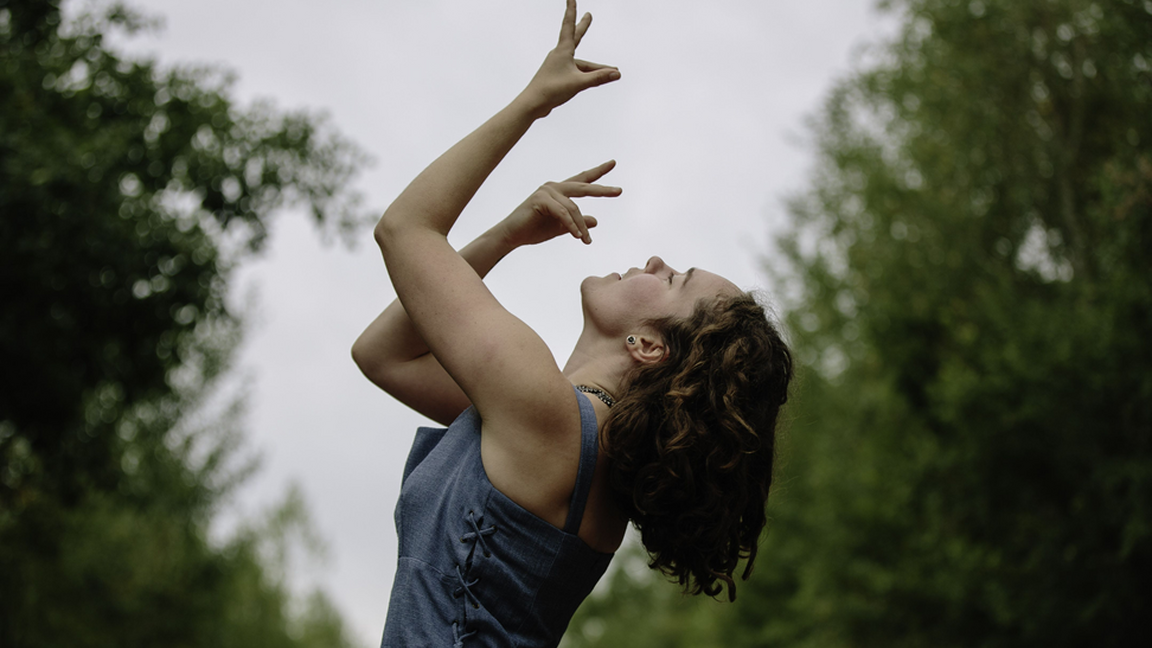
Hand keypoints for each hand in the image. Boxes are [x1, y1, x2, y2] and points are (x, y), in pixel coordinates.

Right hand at [499, 160, 620, 246]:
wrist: (511, 236)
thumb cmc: (533, 230)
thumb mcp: (561, 227)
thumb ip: (578, 222)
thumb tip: (596, 220)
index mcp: (559, 191)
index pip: (581, 180)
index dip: (597, 172)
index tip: (612, 164)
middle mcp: (553, 187)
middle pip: (583, 187)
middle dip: (601, 190)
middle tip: (619, 191)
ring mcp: (546, 191)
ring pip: (574, 208)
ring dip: (581, 226)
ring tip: (585, 240)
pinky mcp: (541, 200)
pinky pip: (563, 213)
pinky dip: (571, 226)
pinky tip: (577, 236)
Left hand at [518, 0, 619, 117]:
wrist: (532, 103)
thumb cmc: (552, 90)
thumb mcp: (579, 83)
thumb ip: (599, 78)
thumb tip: (617, 74)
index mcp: (562, 51)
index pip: (569, 25)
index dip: (571, 10)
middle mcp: (559, 55)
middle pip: (575, 37)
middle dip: (583, 26)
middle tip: (589, 16)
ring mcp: (558, 65)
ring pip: (581, 63)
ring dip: (596, 67)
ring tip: (612, 70)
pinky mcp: (557, 76)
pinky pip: (576, 72)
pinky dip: (587, 74)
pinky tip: (593, 80)